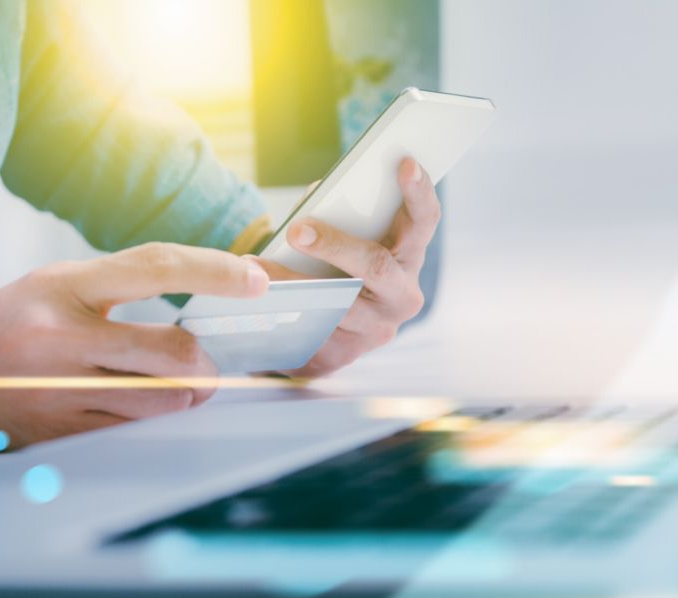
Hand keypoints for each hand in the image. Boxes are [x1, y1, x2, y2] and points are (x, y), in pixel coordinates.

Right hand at [0, 242, 268, 449]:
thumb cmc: (8, 326)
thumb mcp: (56, 286)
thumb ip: (124, 289)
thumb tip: (206, 300)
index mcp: (65, 287)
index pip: (156, 268)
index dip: (215, 273)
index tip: (254, 280)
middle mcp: (64, 338)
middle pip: (177, 356)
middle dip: (206, 362)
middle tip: (205, 360)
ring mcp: (62, 392)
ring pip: (166, 403)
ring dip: (183, 396)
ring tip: (168, 386)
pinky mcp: (62, 434)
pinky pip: (137, 433)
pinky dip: (150, 421)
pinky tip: (132, 407)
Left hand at [251, 157, 440, 376]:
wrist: (324, 331)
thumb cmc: (338, 267)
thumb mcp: (347, 237)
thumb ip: (341, 214)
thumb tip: (319, 195)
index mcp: (410, 257)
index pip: (424, 221)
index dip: (418, 192)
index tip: (404, 162)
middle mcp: (403, 295)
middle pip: (377, 265)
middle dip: (335, 245)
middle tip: (297, 230)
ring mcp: (376, 329)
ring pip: (335, 302)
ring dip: (290, 281)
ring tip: (253, 265)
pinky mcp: (344, 355)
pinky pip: (310, 330)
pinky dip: (280, 310)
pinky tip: (253, 297)